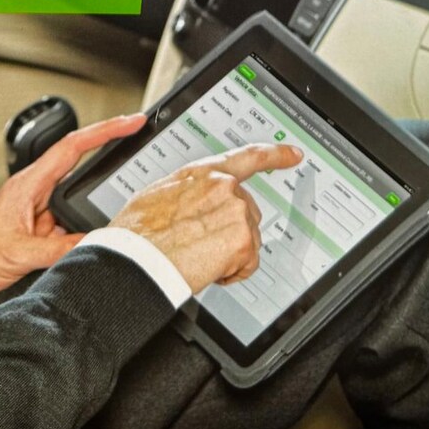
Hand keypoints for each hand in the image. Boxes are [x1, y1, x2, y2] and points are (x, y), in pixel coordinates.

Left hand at [0, 112, 145, 308]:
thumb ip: (58, 249)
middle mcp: (34, 191)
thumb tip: (94, 242)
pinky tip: (88, 238)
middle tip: (137, 147)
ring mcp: (35, 209)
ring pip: (75, 198)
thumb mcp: (19, 254)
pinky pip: (68, 222)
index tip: (131, 122)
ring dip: (93, 205)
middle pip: (79, 164)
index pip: (73, 147)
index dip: (105, 130)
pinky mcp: (36, 227)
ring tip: (114, 208)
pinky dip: (82, 227)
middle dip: (108, 156)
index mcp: (29, 184)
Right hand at [116, 142, 303, 294]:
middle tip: (201, 246)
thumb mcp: (161, 194)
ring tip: (198, 258)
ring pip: (249, 240)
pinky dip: (232, 274)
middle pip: (248, 214)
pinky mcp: (241, 239)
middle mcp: (223, 186)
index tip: (293, 154)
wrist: (135, 258)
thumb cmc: (138, 232)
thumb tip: (194, 202)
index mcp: (203, 172)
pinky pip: (248, 264)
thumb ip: (190, 191)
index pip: (247, 157)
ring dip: (230, 255)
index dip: (275, 155)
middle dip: (232, 234)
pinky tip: (207, 269)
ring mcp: (235, 210)